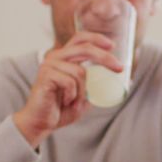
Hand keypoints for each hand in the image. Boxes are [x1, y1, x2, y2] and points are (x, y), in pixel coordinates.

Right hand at [12, 31, 123, 147]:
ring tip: (74, 102)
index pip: (80, 39)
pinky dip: (72, 96)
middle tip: (119, 69)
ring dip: (83, 92)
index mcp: (64, 57)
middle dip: (105, 58)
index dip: (96, 38)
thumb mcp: (85, 96)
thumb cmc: (61, 109)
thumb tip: (120, 82)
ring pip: (80, 72)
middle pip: (85, 49)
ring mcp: (49, 65)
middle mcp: (56, 57)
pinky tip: (64, 101)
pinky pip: (70, 82)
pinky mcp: (45, 75)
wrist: (41, 123)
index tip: (112, 45)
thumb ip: (96, 86)